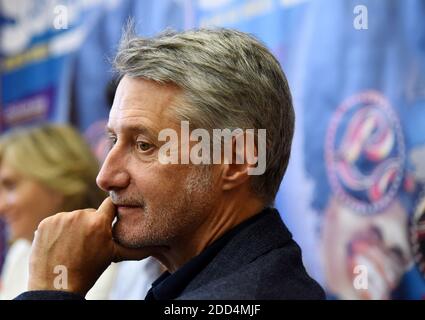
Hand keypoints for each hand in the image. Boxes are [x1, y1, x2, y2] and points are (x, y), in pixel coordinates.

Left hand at [28, 197, 150, 295]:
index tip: (110, 217)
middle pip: (91, 213)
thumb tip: (161, 244)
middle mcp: (80, 215)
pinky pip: (57, 222)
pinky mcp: (45, 223)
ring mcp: (60, 219)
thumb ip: (136, 247)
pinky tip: (60, 245)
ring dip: (74, 227)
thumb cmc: (89, 271)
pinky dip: (58, 231)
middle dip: (91, 224)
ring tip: (72, 246)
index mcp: (99, 222)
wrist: (57, 286)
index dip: (111, 211)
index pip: (110, 205)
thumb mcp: (114, 256)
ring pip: (73, 217)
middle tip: (88, 243)